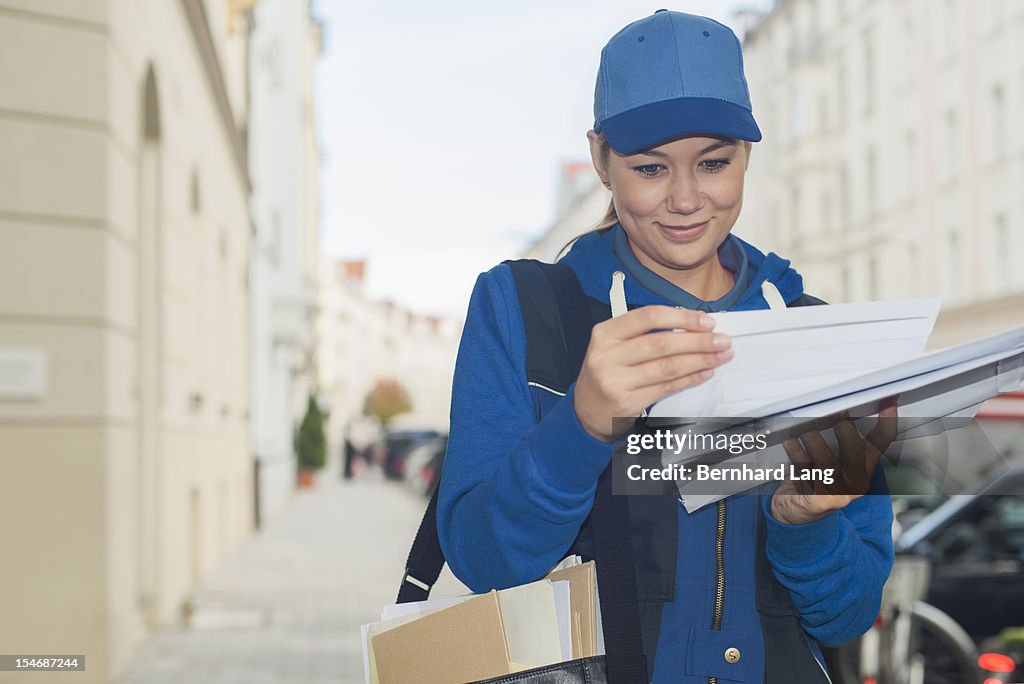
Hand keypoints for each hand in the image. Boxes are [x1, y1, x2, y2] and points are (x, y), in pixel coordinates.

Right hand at [573, 305, 732, 441]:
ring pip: (667, 367)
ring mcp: (615, 381)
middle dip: (698, 341)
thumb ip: (645, 333)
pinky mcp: (627, 403)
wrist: (585, 409)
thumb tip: (692, 325)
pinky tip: (704, 372)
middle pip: (661, 343)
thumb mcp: (614, 345)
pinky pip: (667, 388)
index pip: (648, 317)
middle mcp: (607, 356)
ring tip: (720, 355)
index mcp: (605, 333)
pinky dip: (690, 379)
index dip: (682, 318)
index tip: (706, 321)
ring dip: (700, 360)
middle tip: (721, 340)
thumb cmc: (608, 372)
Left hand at [771, 401, 897, 524]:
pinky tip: (789, 440)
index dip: (887, 421)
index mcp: (863, 466)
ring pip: (826, 462)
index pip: (881, 442)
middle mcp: (855, 480)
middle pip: (854, 451)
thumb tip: (837, 405)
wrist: (798, 513)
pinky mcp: (819, 501)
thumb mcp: (833, 460)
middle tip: (833, 410)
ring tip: (802, 424)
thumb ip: (840, 437)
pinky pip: (805, 472)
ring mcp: (838, 493)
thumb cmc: (815, 480)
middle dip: (843, 429)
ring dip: (813, 439)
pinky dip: (796, 453)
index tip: (888, 401)